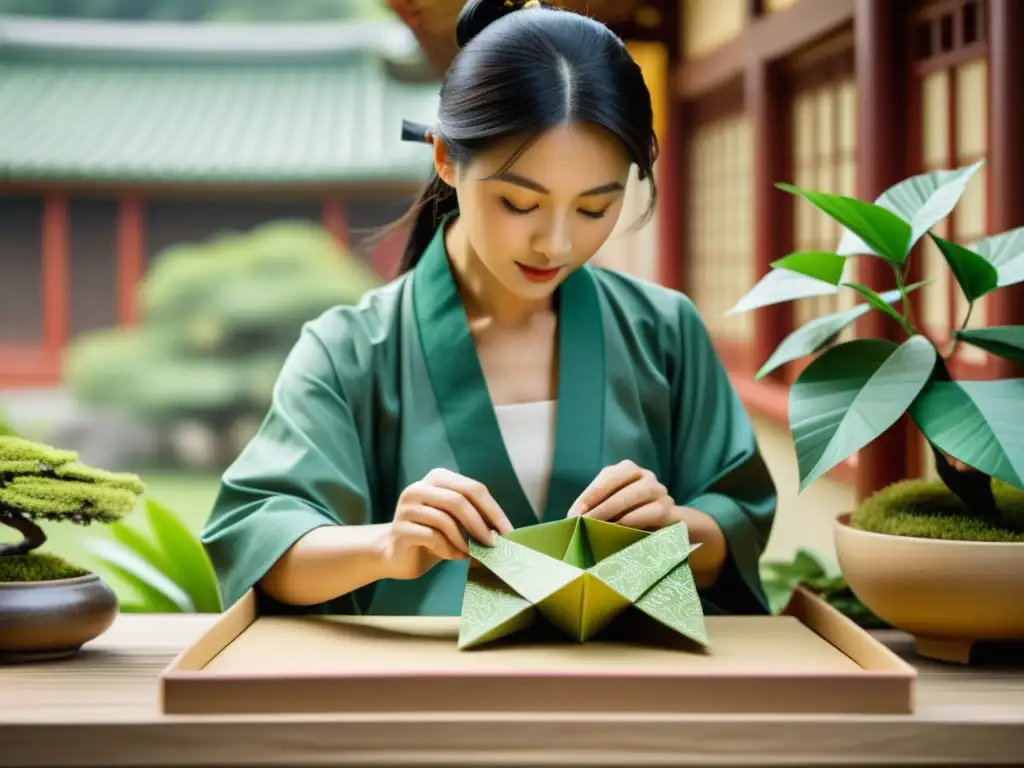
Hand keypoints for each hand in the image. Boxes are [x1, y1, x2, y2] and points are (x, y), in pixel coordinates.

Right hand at [383, 468, 512, 579]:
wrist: (398, 555)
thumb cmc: (434, 536)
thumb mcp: (457, 522)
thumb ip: (475, 518)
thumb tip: (505, 531)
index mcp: (438, 478)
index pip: (473, 488)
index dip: (493, 510)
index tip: (508, 531)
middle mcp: (419, 487)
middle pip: (459, 500)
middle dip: (480, 525)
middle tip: (493, 544)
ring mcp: (407, 507)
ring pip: (445, 520)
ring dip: (464, 541)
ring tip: (470, 553)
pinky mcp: (399, 529)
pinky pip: (432, 537)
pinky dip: (449, 550)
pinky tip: (454, 557)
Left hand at [567, 460, 726, 586]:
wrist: (666, 525)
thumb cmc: (630, 513)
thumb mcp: (612, 506)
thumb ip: (596, 506)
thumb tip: (572, 518)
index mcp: (627, 469)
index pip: (607, 477)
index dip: (589, 495)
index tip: (573, 514)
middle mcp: (645, 475)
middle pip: (621, 485)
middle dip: (600, 506)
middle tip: (584, 522)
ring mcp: (659, 490)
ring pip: (636, 495)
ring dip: (614, 513)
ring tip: (598, 527)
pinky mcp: (668, 508)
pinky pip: (651, 512)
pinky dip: (632, 521)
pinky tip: (619, 530)